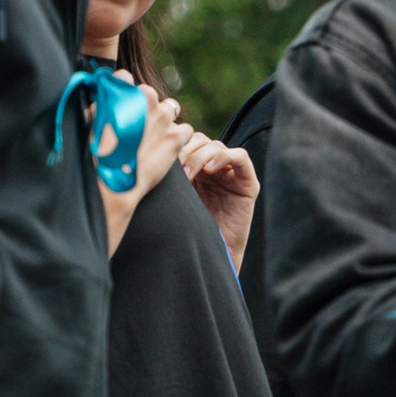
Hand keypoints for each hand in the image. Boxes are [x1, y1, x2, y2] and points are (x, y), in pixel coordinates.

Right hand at [102, 94, 183, 254]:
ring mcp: (163, 117)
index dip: (121, 91)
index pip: (124, 79)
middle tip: (136, 126)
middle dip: (144, 107)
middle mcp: (145, 99)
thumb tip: (99, 99)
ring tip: (153, 136)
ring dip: (164, 119)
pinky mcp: (177, 137)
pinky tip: (167, 147)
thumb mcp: (90, 123)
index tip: (120, 102)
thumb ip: (98, 106)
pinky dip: (179, 137)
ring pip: (171, 108)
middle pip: (149, 93)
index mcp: (122, 93)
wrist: (113, 184)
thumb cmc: (96, 155)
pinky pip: (185, 129)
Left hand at [176, 125, 259, 269]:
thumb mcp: (175, 199)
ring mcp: (231, 174)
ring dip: (200, 156)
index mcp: (194, 170)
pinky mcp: (248, 182)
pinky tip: (210, 170)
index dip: (175, 146)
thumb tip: (148, 158)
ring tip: (188, 175)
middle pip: (200, 141)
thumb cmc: (189, 230)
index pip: (185, 142)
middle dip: (186, 151)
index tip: (162, 160)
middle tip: (175, 169)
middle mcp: (212, 168)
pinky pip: (241, 156)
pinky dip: (225, 157)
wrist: (211, 255)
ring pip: (216, 146)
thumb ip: (168, 179)